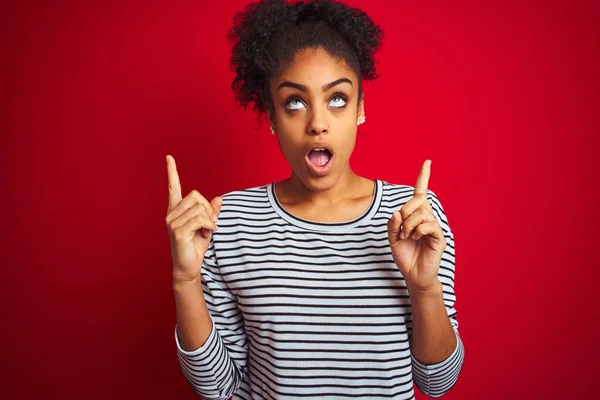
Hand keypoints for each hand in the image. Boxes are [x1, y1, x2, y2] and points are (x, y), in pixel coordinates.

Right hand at [165, 155, 221, 283]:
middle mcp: (171, 214)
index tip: (169, 157)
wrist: (189, 267)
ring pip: (200, 208)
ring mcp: (172, 222)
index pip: (173, 187)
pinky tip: (210, 231)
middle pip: (196, 195)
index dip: (171, 172)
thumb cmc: (195, 246)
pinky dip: (209, 224)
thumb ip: (211, 212)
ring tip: (209, 229)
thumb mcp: (206, 226)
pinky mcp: (178, 231)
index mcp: (176, 210)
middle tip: (212, 221)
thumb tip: (219, 198)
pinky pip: (200, 219)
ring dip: (210, 218)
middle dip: (209, 207)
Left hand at [387, 160, 445, 292]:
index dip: (423, 177)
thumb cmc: (405, 256)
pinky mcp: (439, 236)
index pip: (420, 192)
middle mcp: (427, 217)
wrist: (414, 275)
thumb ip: (392, 224)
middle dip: (406, 211)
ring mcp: (434, 226)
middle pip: (418, 200)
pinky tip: (416, 239)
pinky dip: (418, 231)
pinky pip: (428, 225)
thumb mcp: (392, 239)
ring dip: (409, 225)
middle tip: (401, 228)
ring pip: (421, 213)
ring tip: (408, 237)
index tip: (427, 162)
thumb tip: (397, 212)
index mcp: (416, 215)